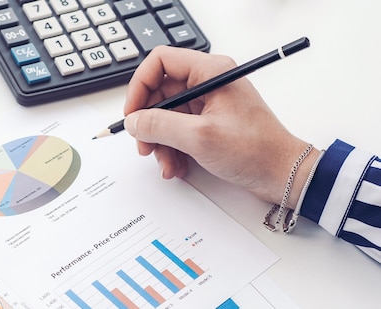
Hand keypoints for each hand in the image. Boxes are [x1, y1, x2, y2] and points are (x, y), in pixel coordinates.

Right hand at [123, 46, 319, 207]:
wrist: (283, 174)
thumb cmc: (256, 150)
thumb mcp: (199, 137)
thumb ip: (160, 125)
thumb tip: (133, 120)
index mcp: (210, 72)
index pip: (160, 62)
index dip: (140, 86)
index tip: (133, 113)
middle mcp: (208, 83)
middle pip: (159, 93)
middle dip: (149, 123)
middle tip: (144, 145)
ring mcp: (209, 104)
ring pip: (166, 116)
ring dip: (161, 142)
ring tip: (167, 163)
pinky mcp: (209, 123)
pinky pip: (178, 130)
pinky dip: (173, 149)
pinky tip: (178, 166)